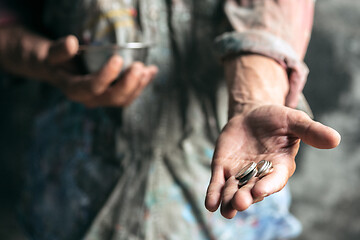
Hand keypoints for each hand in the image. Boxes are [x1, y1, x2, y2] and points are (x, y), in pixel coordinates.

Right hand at [0, 26, 157, 106]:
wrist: (61, 71)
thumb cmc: (56, 61)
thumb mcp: (51, 54)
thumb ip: (59, 50)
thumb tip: (72, 42)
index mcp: (75, 90)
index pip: (93, 87)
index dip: (107, 76)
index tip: (118, 58)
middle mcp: (91, 99)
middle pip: (114, 98)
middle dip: (129, 84)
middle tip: (139, 66)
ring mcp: (103, 100)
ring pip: (125, 99)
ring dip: (139, 86)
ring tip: (148, 69)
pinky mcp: (113, 96)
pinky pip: (130, 94)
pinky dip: (142, 84)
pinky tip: (151, 71)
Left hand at [204, 55, 340, 218]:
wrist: (252, 114)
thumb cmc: (276, 119)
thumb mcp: (294, 121)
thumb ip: (310, 131)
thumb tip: (335, 139)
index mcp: (279, 167)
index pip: (274, 180)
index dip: (267, 185)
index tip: (260, 190)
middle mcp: (259, 176)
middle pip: (252, 190)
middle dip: (246, 197)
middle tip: (240, 202)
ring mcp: (239, 174)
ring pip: (234, 191)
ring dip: (229, 200)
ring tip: (226, 209)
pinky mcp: (223, 169)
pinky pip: (218, 183)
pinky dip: (214, 194)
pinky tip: (210, 204)